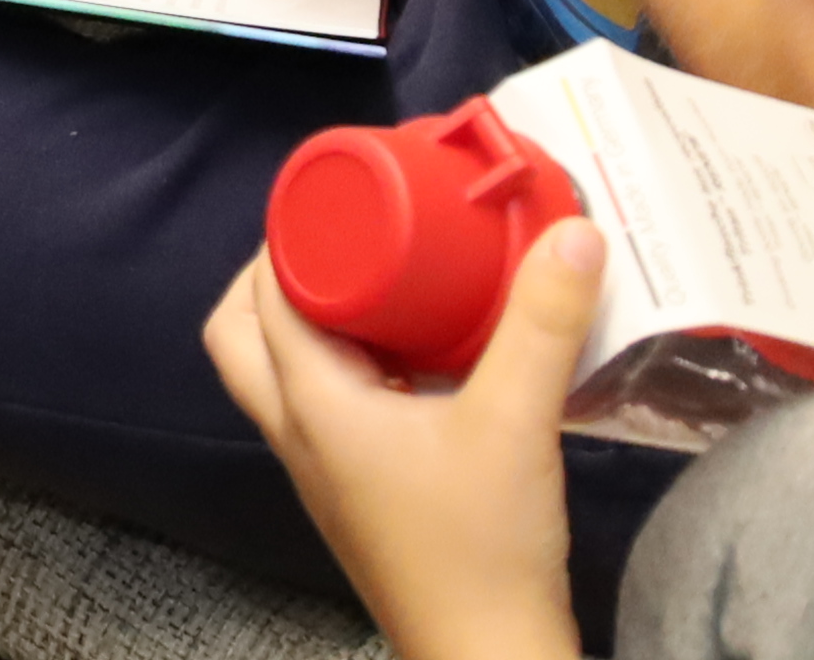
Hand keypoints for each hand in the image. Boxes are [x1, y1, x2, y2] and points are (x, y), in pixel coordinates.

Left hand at [201, 227, 600, 659]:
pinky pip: (325, 411)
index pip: (265, 296)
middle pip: (240, 335)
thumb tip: (573, 231)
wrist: (487, 656)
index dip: (290, 238)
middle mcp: (298, 434)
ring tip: (379, 287)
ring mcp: (321, 471)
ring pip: (280, 376)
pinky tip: (416, 360)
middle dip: (273, 280)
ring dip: (310, 326)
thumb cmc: (483, 547)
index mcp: (310, 404)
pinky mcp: (357, 496)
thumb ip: (543, 324)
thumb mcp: (517, 422)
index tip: (339, 199)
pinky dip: (349, 370)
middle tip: (340, 244)